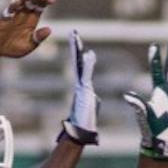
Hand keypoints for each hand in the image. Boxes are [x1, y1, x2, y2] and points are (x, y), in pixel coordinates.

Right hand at [0, 0, 55, 57]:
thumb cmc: (13, 48)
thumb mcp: (28, 46)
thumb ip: (38, 38)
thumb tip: (49, 29)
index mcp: (31, 21)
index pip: (39, 7)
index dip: (45, 2)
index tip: (52, 0)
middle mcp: (23, 15)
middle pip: (31, 2)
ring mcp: (13, 15)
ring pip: (20, 2)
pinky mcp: (4, 18)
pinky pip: (8, 10)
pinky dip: (13, 6)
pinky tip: (17, 4)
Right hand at [60, 30, 98, 144]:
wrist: (80, 132)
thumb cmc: (84, 126)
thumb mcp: (90, 110)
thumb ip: (91, 103)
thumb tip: (93, 100)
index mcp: (83, 89)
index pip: (83, 69)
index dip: (83, 58)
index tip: (84, 49)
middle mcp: (81, 86)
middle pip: (78, 63)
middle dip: (76, 49)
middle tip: (74, 34)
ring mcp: (81, 87)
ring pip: (80, 65)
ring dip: (78, 50)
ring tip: (76, 36)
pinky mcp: (83, 91)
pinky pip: (86, 73)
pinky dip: (88, 63)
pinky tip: (89, 53)